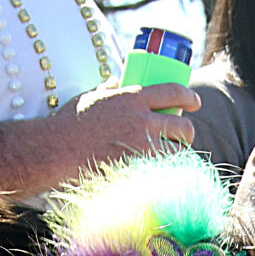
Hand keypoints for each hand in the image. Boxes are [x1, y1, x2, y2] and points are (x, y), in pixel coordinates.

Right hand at [58, 82, 198, 171]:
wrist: (59, 150)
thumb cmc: (71, 123)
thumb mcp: (91, 97)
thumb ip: (107, 88)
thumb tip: (116, 81)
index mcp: (133, 97)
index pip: (172, 92)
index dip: (188, 97)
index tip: (195, 102)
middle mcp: (142, 120)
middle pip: (182, 126)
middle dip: (188, 132)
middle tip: (185, 136)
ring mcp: (141, 147)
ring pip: (177, 152)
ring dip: (180, 154)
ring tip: (176, 156)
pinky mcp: (137, 169)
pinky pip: (162, 171)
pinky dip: (167, 172)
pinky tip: (166, 174)